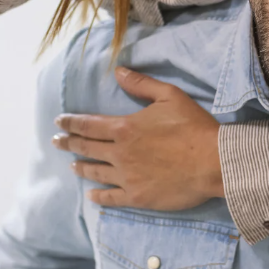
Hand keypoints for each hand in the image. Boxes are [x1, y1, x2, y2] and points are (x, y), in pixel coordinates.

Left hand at [53, 67, 223, 210]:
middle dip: (69, 143)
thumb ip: (141, 84)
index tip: (58, 123)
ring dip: (81, 167)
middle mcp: (119, 153)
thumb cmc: (193, 127)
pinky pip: (111, 197)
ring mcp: (126, 177)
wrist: (213, 162)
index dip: (70, 123)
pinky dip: (99, 196)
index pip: (88, 125)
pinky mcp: (137, 197)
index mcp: (124, 128)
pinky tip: (92, 196)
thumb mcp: (169, 95)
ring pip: (95, 172)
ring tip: (72, 166)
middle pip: (86, 147)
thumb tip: (118, 71)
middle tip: (56, 142)